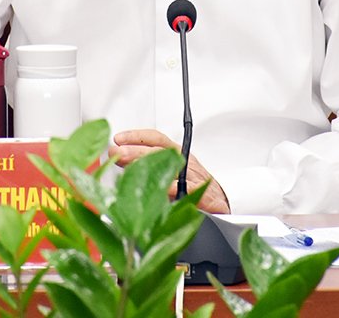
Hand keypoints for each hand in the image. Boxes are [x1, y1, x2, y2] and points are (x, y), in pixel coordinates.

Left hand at [110, 129, 229, 213]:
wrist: (222, 203)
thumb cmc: (195, 187)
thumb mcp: (172, 172)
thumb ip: (150, 166)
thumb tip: (121, 160)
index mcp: (178, 154)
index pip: (157, 138)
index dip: (137, 136)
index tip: (118, 138)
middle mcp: (185, 162)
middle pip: (158, 151)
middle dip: (135, 149)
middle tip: (116, 151)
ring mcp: (194, 177)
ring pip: (169, 166)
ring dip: (146, 164)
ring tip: (127, 163)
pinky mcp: (202, 194)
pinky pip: (185, 188)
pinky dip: (172, 187)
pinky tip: (158, 186)